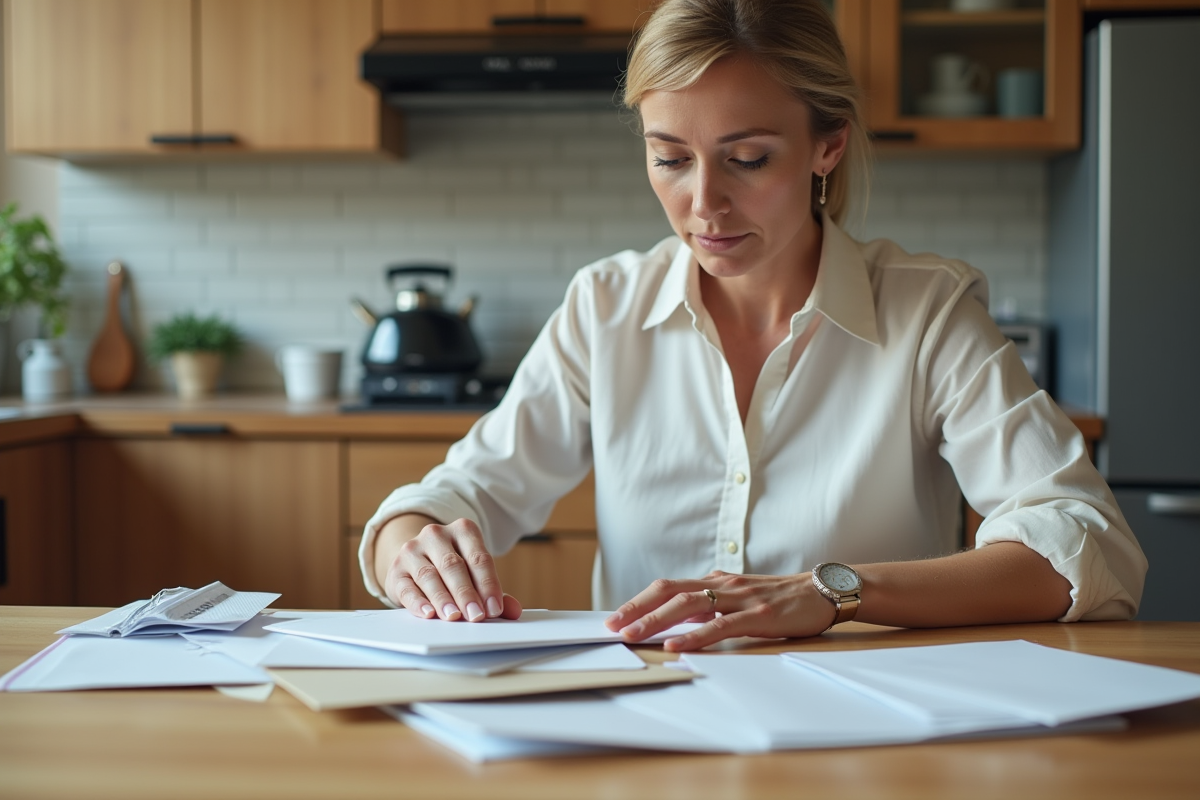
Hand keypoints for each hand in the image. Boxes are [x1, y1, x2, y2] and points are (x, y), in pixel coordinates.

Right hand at [380, 516, 521, 621]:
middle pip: (453, 565)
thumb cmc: (453, 570)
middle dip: (466, 593)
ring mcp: (413, 550)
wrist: (416, 561)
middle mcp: (436, 535)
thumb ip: (494, 592)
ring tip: (453, 617)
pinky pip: (407, 587)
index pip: (478, 557)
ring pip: (429, 575)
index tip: (494, 609)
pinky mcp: (396, 570)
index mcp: (462, 530)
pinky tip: (428, 614)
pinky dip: (418, 602)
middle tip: (476, 616)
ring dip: (443, 599)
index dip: (487, 584)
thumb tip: (514, 611)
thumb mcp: (475, 574)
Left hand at [603, 570, 836, 650]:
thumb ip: (711, 605)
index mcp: (714, 581)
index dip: (639, 601)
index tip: (614, 617)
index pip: (667, 587)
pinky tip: (676, 645)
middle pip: (669, 592)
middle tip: (612, 626)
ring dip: (656, 621)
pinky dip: (694, 635)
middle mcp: (722, 584)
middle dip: (637, 609)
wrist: (821, 591)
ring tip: (633, 635)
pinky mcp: (757, 614)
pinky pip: (720, 625)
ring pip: (689, 605)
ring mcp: (739, 598)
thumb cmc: (779, 598)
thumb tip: (676, 619)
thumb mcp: (739, 597)